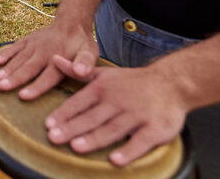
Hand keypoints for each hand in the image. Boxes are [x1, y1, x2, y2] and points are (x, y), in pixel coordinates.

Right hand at [0, 21, 97, 99]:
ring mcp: (34, 45)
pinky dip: (6, 53)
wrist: (71, 23)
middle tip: (1, 87)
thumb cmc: (81, 44)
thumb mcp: (90, 52)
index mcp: (60, 60)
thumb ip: (86, 63)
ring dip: (8, 68)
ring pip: (19, 58)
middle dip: (15, 78)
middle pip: (29, 67)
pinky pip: (15, 47)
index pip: (47, 76)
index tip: (23, 96)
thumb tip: (81, 71)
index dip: (35, 86)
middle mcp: (45, 52)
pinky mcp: (28, 40)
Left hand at [42, 58, 187, 166]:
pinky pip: (140, 141)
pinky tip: (115, 160)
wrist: (171, 83)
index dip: (64, 113)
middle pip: (92, 117)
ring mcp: (137, 114)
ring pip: (112, 129)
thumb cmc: (131, 82)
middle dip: (72, 127)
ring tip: (76, 147)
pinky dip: (128, 151)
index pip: (79, 102)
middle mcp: (118, 100)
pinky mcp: (155, 128)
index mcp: (103, 88)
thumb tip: (54, 59)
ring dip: (94, 138)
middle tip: (54, 138)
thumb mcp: (104, 74)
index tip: (48, 125)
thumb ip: (78, 72)